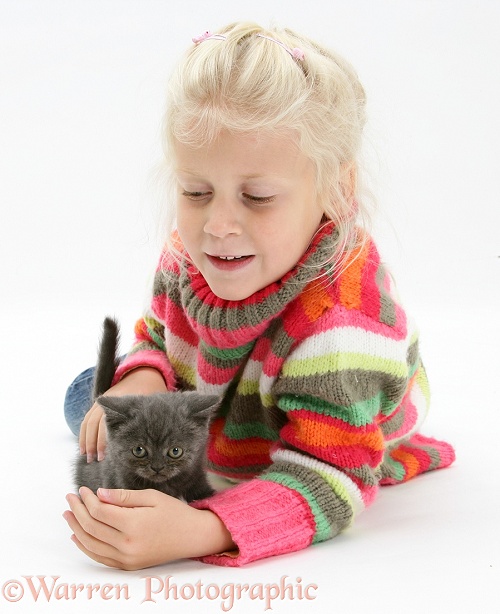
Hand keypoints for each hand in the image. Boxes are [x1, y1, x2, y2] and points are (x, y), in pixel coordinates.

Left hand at [63, 487, 234, 569]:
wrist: (192, 537)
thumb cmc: (174, 513)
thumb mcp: (152, 497)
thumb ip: (124, 497)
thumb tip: (99, 494)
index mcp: (133, 525)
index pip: (99, 512)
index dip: (87, 499)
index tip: (82, 489)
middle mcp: (127, 545)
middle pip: (92, 527)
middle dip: (78, 510)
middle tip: (71, 497)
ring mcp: (127, 558)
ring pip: (91, 544)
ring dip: (76, 528)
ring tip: (68, 514)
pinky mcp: (128, 566)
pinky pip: (100, 558)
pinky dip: (86, 547)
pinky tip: (78, 536)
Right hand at [79, 367, 167, 462]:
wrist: (141, 377)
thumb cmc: (149, 394)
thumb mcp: (151, 405)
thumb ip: (151, 420)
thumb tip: (159, 446)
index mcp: (123, 398)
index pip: (109, 421)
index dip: (105, 439)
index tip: (105, 455)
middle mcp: (109, 400)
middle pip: (96, 423)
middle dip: (94, 443)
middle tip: (95, 460)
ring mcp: (101, 402)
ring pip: (89, 422)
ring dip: (87, 441)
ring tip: (88, 458)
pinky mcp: (96, 406)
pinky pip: (86, 421)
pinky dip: (83, 435)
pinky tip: (84, 449)